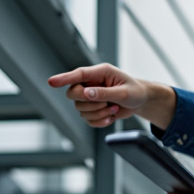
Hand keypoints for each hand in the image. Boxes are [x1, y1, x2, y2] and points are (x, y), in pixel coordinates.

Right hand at [47, 63, 174, 127]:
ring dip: (98, 113)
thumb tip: (86, 94)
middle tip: (106, 103)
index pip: (78, 75)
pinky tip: (111, 116)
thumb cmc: (135, 91)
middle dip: (88, 103)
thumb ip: (104, 92)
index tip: (51, 82)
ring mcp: (90, 96)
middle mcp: (92, 83)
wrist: (141, 101)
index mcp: (100, 73)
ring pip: (80, 109)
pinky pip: (87, 119)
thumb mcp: (124, 92)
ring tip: (114, 108)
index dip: (64, 78)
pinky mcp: (93, 109)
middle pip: (73, 93)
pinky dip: (99, 121)